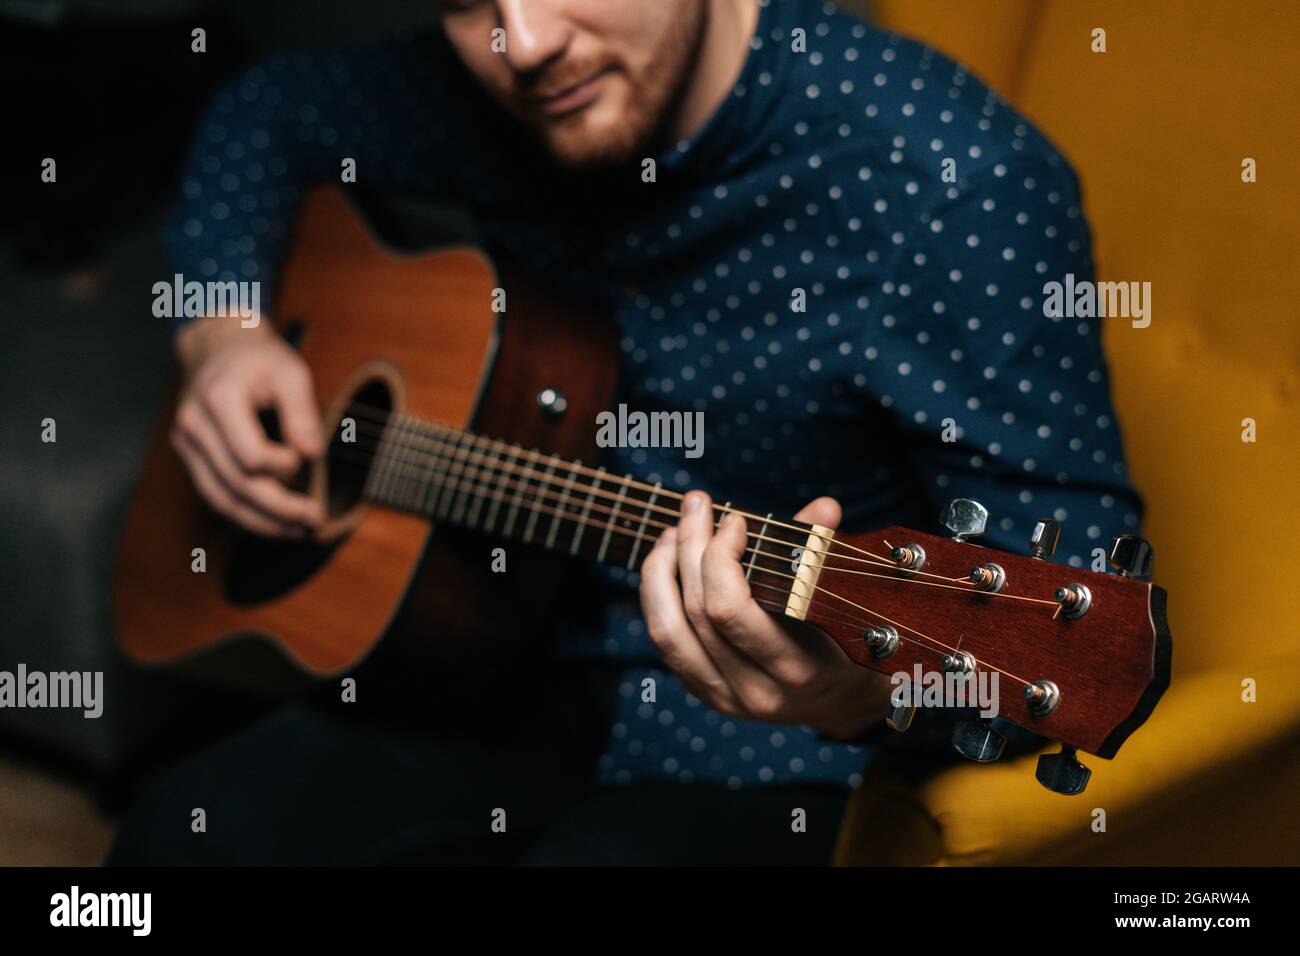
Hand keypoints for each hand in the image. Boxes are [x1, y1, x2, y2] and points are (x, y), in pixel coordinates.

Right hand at [171, 314, 325, 537]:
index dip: (284, 466)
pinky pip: (214, 495)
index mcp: (219, 399)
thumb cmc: (260, 360)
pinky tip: (274, 523)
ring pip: (221, 499)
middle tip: (315, 519)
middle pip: (237, 484)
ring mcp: (186, 443)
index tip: (307, 455)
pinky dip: (244, 514)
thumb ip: (303, 412)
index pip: (250, 456)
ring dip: (262, 522)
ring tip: (298, 531)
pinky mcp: (190, 456)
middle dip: (279, 508)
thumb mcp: (291, 372)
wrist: (219, 348)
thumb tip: (314, 456)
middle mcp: (194, 425)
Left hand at [639, 490, 893, 739]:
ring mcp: (725, 698)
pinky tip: (665, 564)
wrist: (839, 699)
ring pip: (667, 631)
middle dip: (691, 547)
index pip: (731, 610)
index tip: (735, 520)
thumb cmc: (845, 640)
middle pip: (697, 612)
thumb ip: (826, 553)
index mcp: (796, 669)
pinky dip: (657, 598)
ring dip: (660, 573)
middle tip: (697, 504)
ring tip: (672, 532)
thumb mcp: (844, 602)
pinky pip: (666, 643)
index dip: (720, 557)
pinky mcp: (705, 693)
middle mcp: (755, 691)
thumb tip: (824, 508)